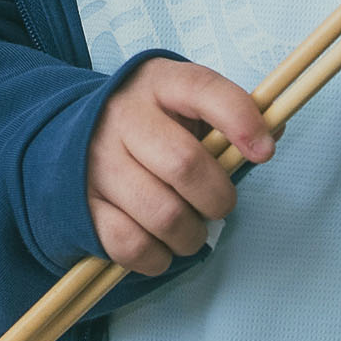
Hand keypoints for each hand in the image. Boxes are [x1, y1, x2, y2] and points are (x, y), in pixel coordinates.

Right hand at [86, 58, 273, 278]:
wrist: (68, 136)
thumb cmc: (149, 125)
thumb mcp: (185, 104)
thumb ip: (230, 115)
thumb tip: (272, 132)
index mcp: (158, 83)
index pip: (204, 90)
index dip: (240, 121)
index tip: (264, 153)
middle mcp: (122, 117)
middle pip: (184, 164)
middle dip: (217, 198)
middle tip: (219, 206)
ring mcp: (97, 161)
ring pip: (163, 214)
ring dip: (191, 235)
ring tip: (190, 230)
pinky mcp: (81, 204)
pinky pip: (131, 244)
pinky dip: (158, 257)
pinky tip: (161, 246)